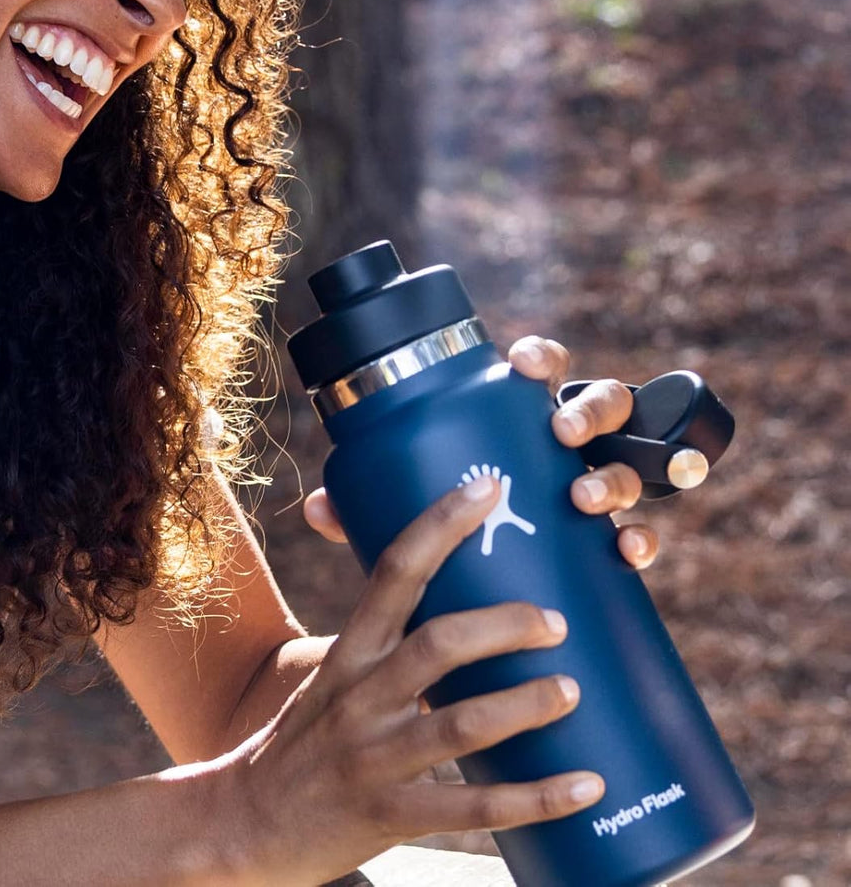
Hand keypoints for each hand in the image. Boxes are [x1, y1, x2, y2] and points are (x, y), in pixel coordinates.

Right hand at [223, 480, 605, 885]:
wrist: (242, 825)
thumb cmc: (300, 741)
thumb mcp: (330, 677)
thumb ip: (382, 645)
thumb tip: (451, 610)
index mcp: (349, 651)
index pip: (395, 570)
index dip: (442, 524)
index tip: (486, 487)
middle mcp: (360, 696)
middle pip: (438, 644)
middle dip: (503, 624)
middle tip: (556, 621)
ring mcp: (374, 758)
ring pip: (459, 724)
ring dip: (524, 705)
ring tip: (571, 691)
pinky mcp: (388, 816)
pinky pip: (472, 807)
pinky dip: (535, 797)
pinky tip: (586, 787)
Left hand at [303, 334, 659, 571]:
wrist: (483, 605)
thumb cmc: (447, 534)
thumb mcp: (411, 513)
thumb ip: (369, 505)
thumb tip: (318, 508)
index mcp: (519, 421)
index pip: (541, 371)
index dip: (541, 357)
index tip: (524, 365)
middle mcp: (567, 448)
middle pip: (601, 406)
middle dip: (590, 410)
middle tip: (563, 432)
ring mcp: (595, 489)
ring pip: (628, 463)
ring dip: (613, 474)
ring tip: (582, 498)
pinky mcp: (613, 541)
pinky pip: (642, 531)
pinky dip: (643, 539)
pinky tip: (628, 551)